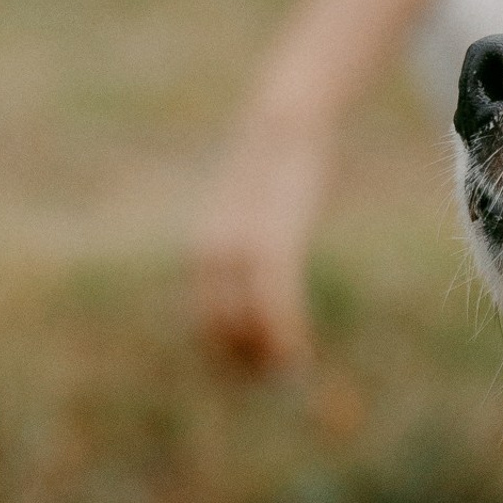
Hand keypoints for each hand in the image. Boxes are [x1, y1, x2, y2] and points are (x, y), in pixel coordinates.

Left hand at [194, 120, 332, 371]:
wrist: (284, 121)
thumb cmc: (279, 166)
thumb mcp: (258, 208)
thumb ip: (256, 243)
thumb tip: (265, 272)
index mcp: (206, 251)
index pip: (207, 319)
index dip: (228, 355)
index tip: (257, 375)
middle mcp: (212, 254)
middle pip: (219, 327)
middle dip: (245, 362)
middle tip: (277, 381)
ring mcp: (239, 248)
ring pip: (243, 321)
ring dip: (265, 354)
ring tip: (289, 372)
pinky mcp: (270, 241)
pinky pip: (272, 300)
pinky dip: (281, 331)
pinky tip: (296, 352)